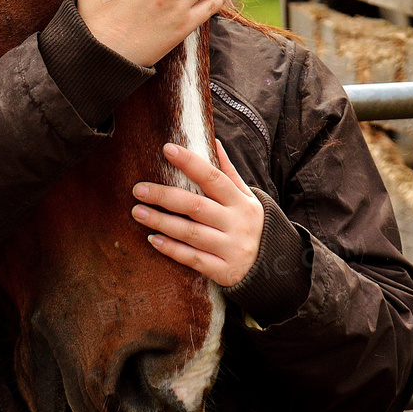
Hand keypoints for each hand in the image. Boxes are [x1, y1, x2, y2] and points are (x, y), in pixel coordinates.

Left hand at [131, 140, 264, 286]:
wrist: (274, 265)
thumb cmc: (250, 223)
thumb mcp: (246, 197)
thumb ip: (227, 172)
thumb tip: (214, 141)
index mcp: (240, 201)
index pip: (213, 177)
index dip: (190, 162)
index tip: (167, 149)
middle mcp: (236, 223)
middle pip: (196, 206)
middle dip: (165, 196)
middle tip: (139, 189)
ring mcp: (231, 248)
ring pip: (191, 233)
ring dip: (161, 222)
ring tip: (138, 212)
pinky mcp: (223, 271)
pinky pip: (193, 259)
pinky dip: (172, 249)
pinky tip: (153, 239)